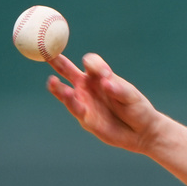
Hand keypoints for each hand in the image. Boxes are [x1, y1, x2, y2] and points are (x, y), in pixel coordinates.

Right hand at [47, 53, 161, 153]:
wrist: (141, 132)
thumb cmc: (137, 109)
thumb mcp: (132, 96)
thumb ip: (119, 88)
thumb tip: (105, 82)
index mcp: (100, 75)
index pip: (90, 62)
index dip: (93, 64)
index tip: (104, 72)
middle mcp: (88, 86)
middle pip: (67, 70)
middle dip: (56, 61)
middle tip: (45, 53)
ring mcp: (84, 101)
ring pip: (66, 91)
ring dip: (59, 87)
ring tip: (53, 81)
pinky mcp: (85, 118)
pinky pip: (74, 109)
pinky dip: (72, 103)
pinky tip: (68, 96)